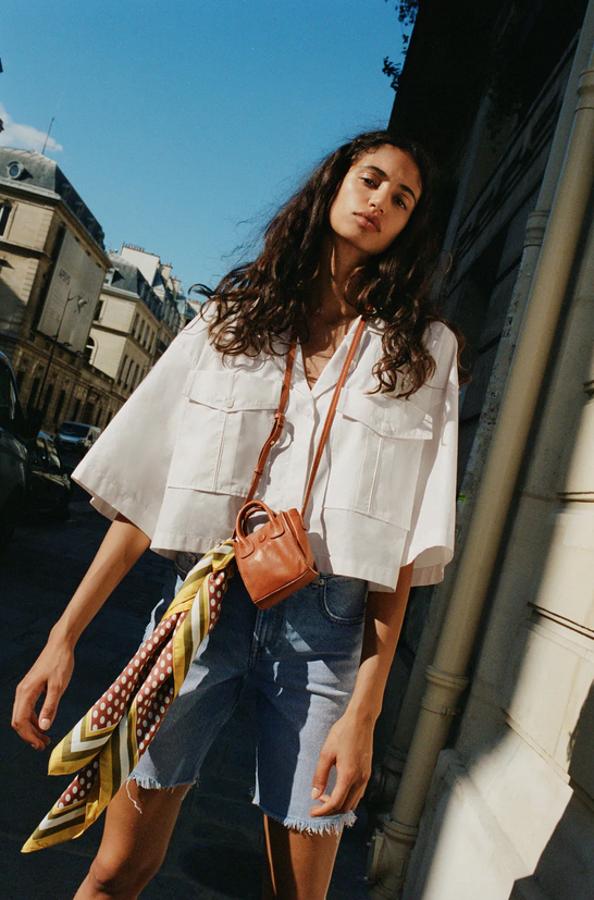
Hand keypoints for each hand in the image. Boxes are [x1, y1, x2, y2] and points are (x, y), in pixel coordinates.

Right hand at [12, 633, 74, 750]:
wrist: (60, 645)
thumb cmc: (60, 663)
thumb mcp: (58, 686)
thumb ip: (50, 706)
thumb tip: (44, 727)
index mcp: (26, 693)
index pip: (21, 721)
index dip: (29, 736)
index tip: (41, 745)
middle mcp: (21, 692)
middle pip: (18, 721)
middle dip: (29, 735)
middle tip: (43, 745)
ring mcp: (25, 690)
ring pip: (22, 715)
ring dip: (31, 728)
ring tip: (45, 738)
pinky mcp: (30, 688)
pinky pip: (27, 708)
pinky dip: (34, 719)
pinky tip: (44, 724)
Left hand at [310, 711, 373, 816]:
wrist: (361, 720)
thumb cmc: (342, 733)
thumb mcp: (326, 753)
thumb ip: (320, 776)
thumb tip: (314, 795)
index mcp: (348, 775)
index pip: (335, 803)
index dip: (323, 812)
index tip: (312, 812)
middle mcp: (360, 779)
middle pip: (346, 807)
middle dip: (330, 811)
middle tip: (317, 805)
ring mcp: (366, 777)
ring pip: (354, 803)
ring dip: (340, 805)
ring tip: (326, 798)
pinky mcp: (367, 773)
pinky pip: (359, 794)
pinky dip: (348, 798)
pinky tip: (338, 790)